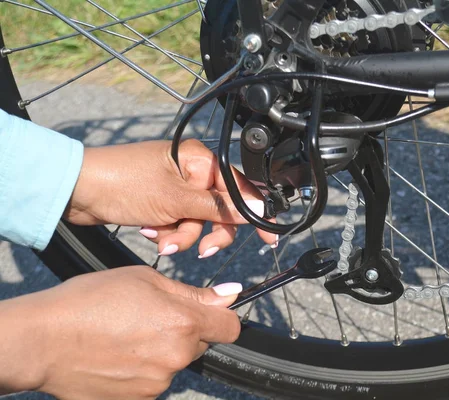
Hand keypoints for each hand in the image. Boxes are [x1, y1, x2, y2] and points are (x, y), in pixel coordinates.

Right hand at [0, 266, 241, 398]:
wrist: (43, 340)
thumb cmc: (91, 300)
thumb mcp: (145, 280)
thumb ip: (192, 293)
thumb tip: (230, 295)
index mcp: (183, 322)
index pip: (230, 327)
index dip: (221, 317)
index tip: (207, 312)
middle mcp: (177, 357)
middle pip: (200, 344)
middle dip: (185, 331)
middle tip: (150, 318)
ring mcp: (158, 383)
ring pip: (175, 363)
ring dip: (162, 352)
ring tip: (126, 337)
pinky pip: (154, 381)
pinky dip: (143, 370)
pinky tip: (118, 356)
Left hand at [65, 139, 276, 256]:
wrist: (77, 191)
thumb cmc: (122, 183)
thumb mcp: (175, 200)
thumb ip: (217, 208)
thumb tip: (255, 209)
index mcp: (199, 160)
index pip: (238, 187)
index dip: (253, 212)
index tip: (268, 236)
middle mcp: (191, 171)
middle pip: (219, 210)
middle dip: (206, 232)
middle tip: (203, 250)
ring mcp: (176, 187)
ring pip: (198, 222)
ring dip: (181, 236)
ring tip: (160, 238)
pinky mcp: (162, 202)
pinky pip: (179, 224)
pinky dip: (168, 233)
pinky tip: (150, 230)